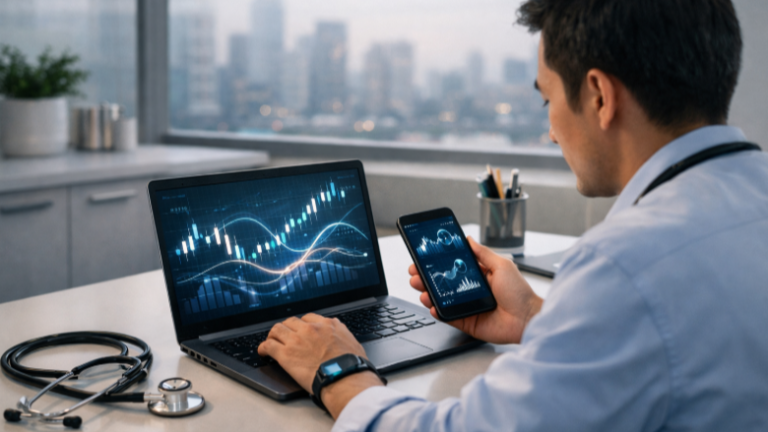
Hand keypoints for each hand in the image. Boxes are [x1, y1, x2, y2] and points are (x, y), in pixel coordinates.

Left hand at [257, 313, 367, 391]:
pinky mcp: (285, 354)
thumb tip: (338, 330)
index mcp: (326, 324)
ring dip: (273, 335)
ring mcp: (296, 340)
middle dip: (286, 328)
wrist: (343, 376)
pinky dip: (263, 348)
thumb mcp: (351, 341)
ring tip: (271, 342)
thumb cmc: (351, 364)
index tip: (299, 330)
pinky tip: (263, 352)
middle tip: (284, 336)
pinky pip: (268, 345)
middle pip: (290, 321)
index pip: (308, 318)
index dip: (301, 324)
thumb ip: (341, 332)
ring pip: (276, 329)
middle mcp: (310, 329)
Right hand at [408, 236, 541, 344]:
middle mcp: (470, 291)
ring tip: (421, 289)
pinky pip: (448, 317)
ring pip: (442, 300)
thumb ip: (483, 253)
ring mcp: (467, 307)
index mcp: (478, 276)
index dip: (437, 264)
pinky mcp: (467, 322)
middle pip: (443, 283)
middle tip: (415, 274)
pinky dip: (438, 312)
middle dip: (426, 278)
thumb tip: (468, 239)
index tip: (424, 259)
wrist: (528, 318)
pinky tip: (432, 305)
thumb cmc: (520, 292)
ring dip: (428, 293)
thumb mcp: (501, 265)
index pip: (452, 268)